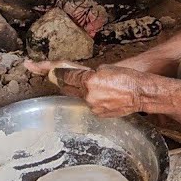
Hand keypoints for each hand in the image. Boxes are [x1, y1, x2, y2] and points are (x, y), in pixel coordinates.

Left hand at [24, 61, 155, 117]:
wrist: (142, 93)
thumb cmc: (128, 78)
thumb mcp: (106, 68)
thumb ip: (87, 73)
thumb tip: (75, 76)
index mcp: (89, 81)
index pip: (65, 75)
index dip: (52, 71)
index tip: (40, 67)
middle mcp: (89, 95)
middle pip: (66, 87)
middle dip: (57, 79)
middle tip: (39, 69)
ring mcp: (93, 106)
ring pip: (77, 95)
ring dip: (77, 89)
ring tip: (82, 82)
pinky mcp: (98, 114)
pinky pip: (88, 103)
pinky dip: (89, 97)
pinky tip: (99, 93)